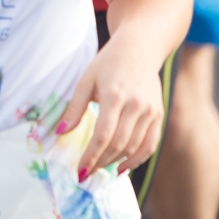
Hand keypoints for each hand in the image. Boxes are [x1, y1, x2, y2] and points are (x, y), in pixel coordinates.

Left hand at [57, 37, 165, 180]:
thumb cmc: (108, 62)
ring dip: (115, 161)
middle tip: (86, 172)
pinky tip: (122, 167)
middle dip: (100, 162)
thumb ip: (74, 108)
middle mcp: (135, 105)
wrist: (140, 47)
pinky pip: (150, 144)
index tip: (80, 171)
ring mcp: (150, 111)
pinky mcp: (158, 114)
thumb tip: (60, 133)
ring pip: (133, 147)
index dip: (91, 157)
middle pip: (118, 144)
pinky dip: (137, 159)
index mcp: (114, 96)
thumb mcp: (86, 80)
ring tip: (100, 167)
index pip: (103, 136)